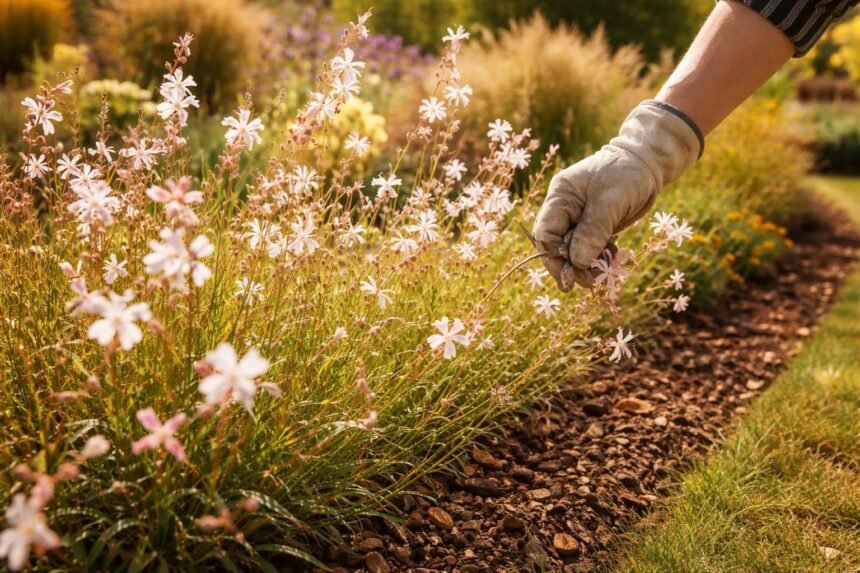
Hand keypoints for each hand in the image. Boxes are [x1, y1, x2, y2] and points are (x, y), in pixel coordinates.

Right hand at [532, 100, 702, 290]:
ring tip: (605, 273)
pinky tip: (613, 261)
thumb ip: (593, 231)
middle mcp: (565, 209)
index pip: (545, 232)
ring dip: (589, 265)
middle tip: (589, 282)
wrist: (648, 163)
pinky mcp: (594, 226)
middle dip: (572, 265)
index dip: (553, 257)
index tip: (569, 277)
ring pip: (575, 250)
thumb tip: (577, 262)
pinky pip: (591, 248)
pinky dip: (600, 258)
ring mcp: (579, 218)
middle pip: (557, 245)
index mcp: (560, 196)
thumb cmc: (627, 174)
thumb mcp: (610, 201)